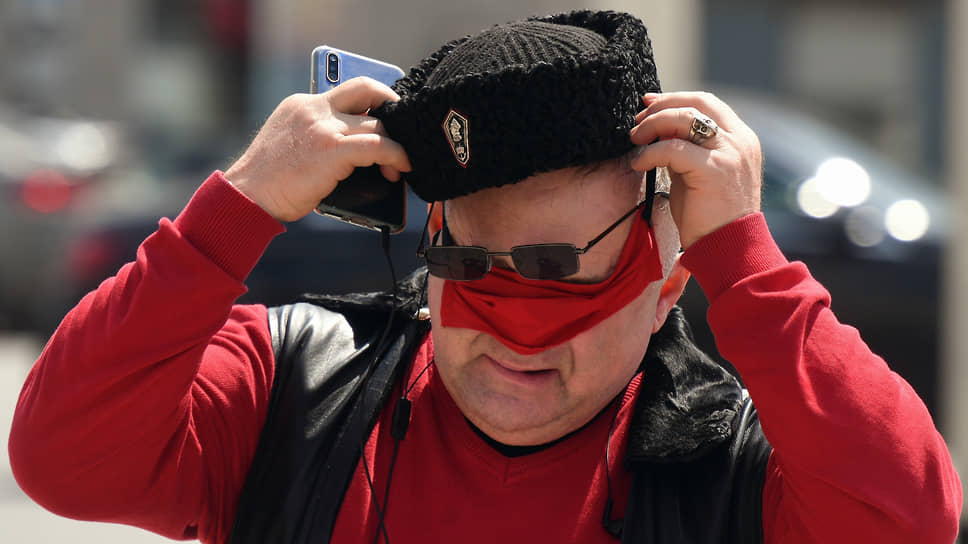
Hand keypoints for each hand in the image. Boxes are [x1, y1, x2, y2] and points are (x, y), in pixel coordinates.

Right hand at [224, 77, 411, 221]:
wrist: (246, 196)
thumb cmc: (268, 182)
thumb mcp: (289, 144)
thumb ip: (316, 137)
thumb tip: (353, 152)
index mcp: (301, 104)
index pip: (345, 90)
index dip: (371, 100)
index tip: (384, 113)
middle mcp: (313, 108)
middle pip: (366, 89)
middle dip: (392, 103)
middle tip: (404, 125)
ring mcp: (324, 127)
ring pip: (377, 121)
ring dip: (397, 141)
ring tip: (402, 162)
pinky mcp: (332, 149)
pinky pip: (378, 145)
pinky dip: (396, 155)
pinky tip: (402, 168)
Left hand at [629, 91, 761, 248]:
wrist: (729, 249)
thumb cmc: (710, 217)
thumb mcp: (699, 173)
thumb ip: (686, 149)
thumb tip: (657, 130)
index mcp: (741, 138)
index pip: (707, 103)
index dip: (674, 98)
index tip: (648, 103)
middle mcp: (739, 140)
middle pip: (696, 102)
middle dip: (661, 106)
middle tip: (637, 121)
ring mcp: (730, 153)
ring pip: (684, 119)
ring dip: (652, 124)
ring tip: (635, 139)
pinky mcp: (714, 169)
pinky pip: (673, 149)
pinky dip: (650, 153)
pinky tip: (639, 164)